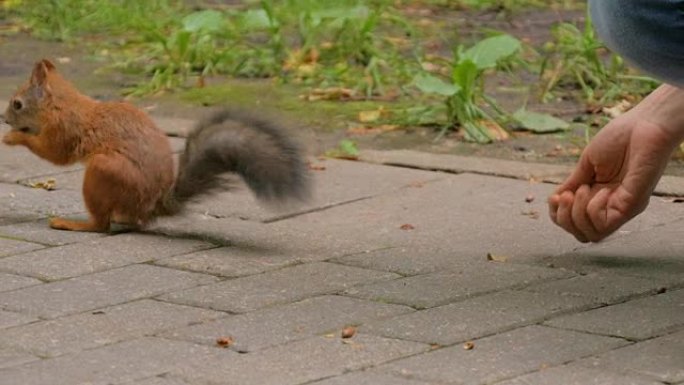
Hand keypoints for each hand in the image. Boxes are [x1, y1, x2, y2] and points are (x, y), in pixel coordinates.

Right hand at [549, 85, 683, 241]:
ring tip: (581, 190)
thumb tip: (556, 199)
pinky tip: (601, 190)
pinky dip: (593, 209)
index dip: (557, 215)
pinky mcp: (632, 206)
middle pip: (580, 235)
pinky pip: (605, 225)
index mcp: (598, 196)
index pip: (573, 223)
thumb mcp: (587, 163)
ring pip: (591, 235)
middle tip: (567, 194)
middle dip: (563, 218)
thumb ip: (573, 183)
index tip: (555, 196)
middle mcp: (610, 207)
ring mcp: (621, 208)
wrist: (645, 124)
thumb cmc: (620, 138)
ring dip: (576, 214)